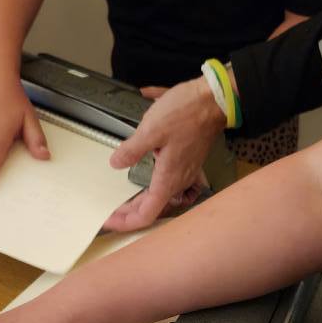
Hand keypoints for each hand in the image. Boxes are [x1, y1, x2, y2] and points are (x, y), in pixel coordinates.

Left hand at [108, 78, 225, 230]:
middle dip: (128, 212)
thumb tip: (116, 163)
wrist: (213, 100)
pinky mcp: (184, 161)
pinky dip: (151, 185)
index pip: (146, 214)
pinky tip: (141, 176)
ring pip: (158, 195)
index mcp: (168, 178)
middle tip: (109, 212)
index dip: (125, 222)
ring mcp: (183, 171)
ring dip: (139, 200)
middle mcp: (178, 180)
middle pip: (151, 207)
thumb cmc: (188, 113)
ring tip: (121, 200)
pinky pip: (165, 181)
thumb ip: (131, 150)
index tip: (109, 221)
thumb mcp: (151, 130)